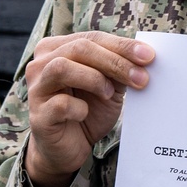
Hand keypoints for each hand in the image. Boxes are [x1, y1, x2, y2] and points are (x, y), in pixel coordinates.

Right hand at [24, 32, 153, 186]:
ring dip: (94, 78)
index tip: (149, 56)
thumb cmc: (88, 111)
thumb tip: (145, 57)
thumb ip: (120, 68)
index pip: (93, 37)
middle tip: (141, 77)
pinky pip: (60, 104)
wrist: (69, 149)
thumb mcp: (109, 85)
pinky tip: (86, 113)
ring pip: (62, 67)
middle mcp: (41, 64)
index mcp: (58, 48)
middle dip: (115, 61)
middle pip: (80, 48)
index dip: (122, 45)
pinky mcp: (38, 116)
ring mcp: (37, 89)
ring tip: (110, 93)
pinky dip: (78, 107)